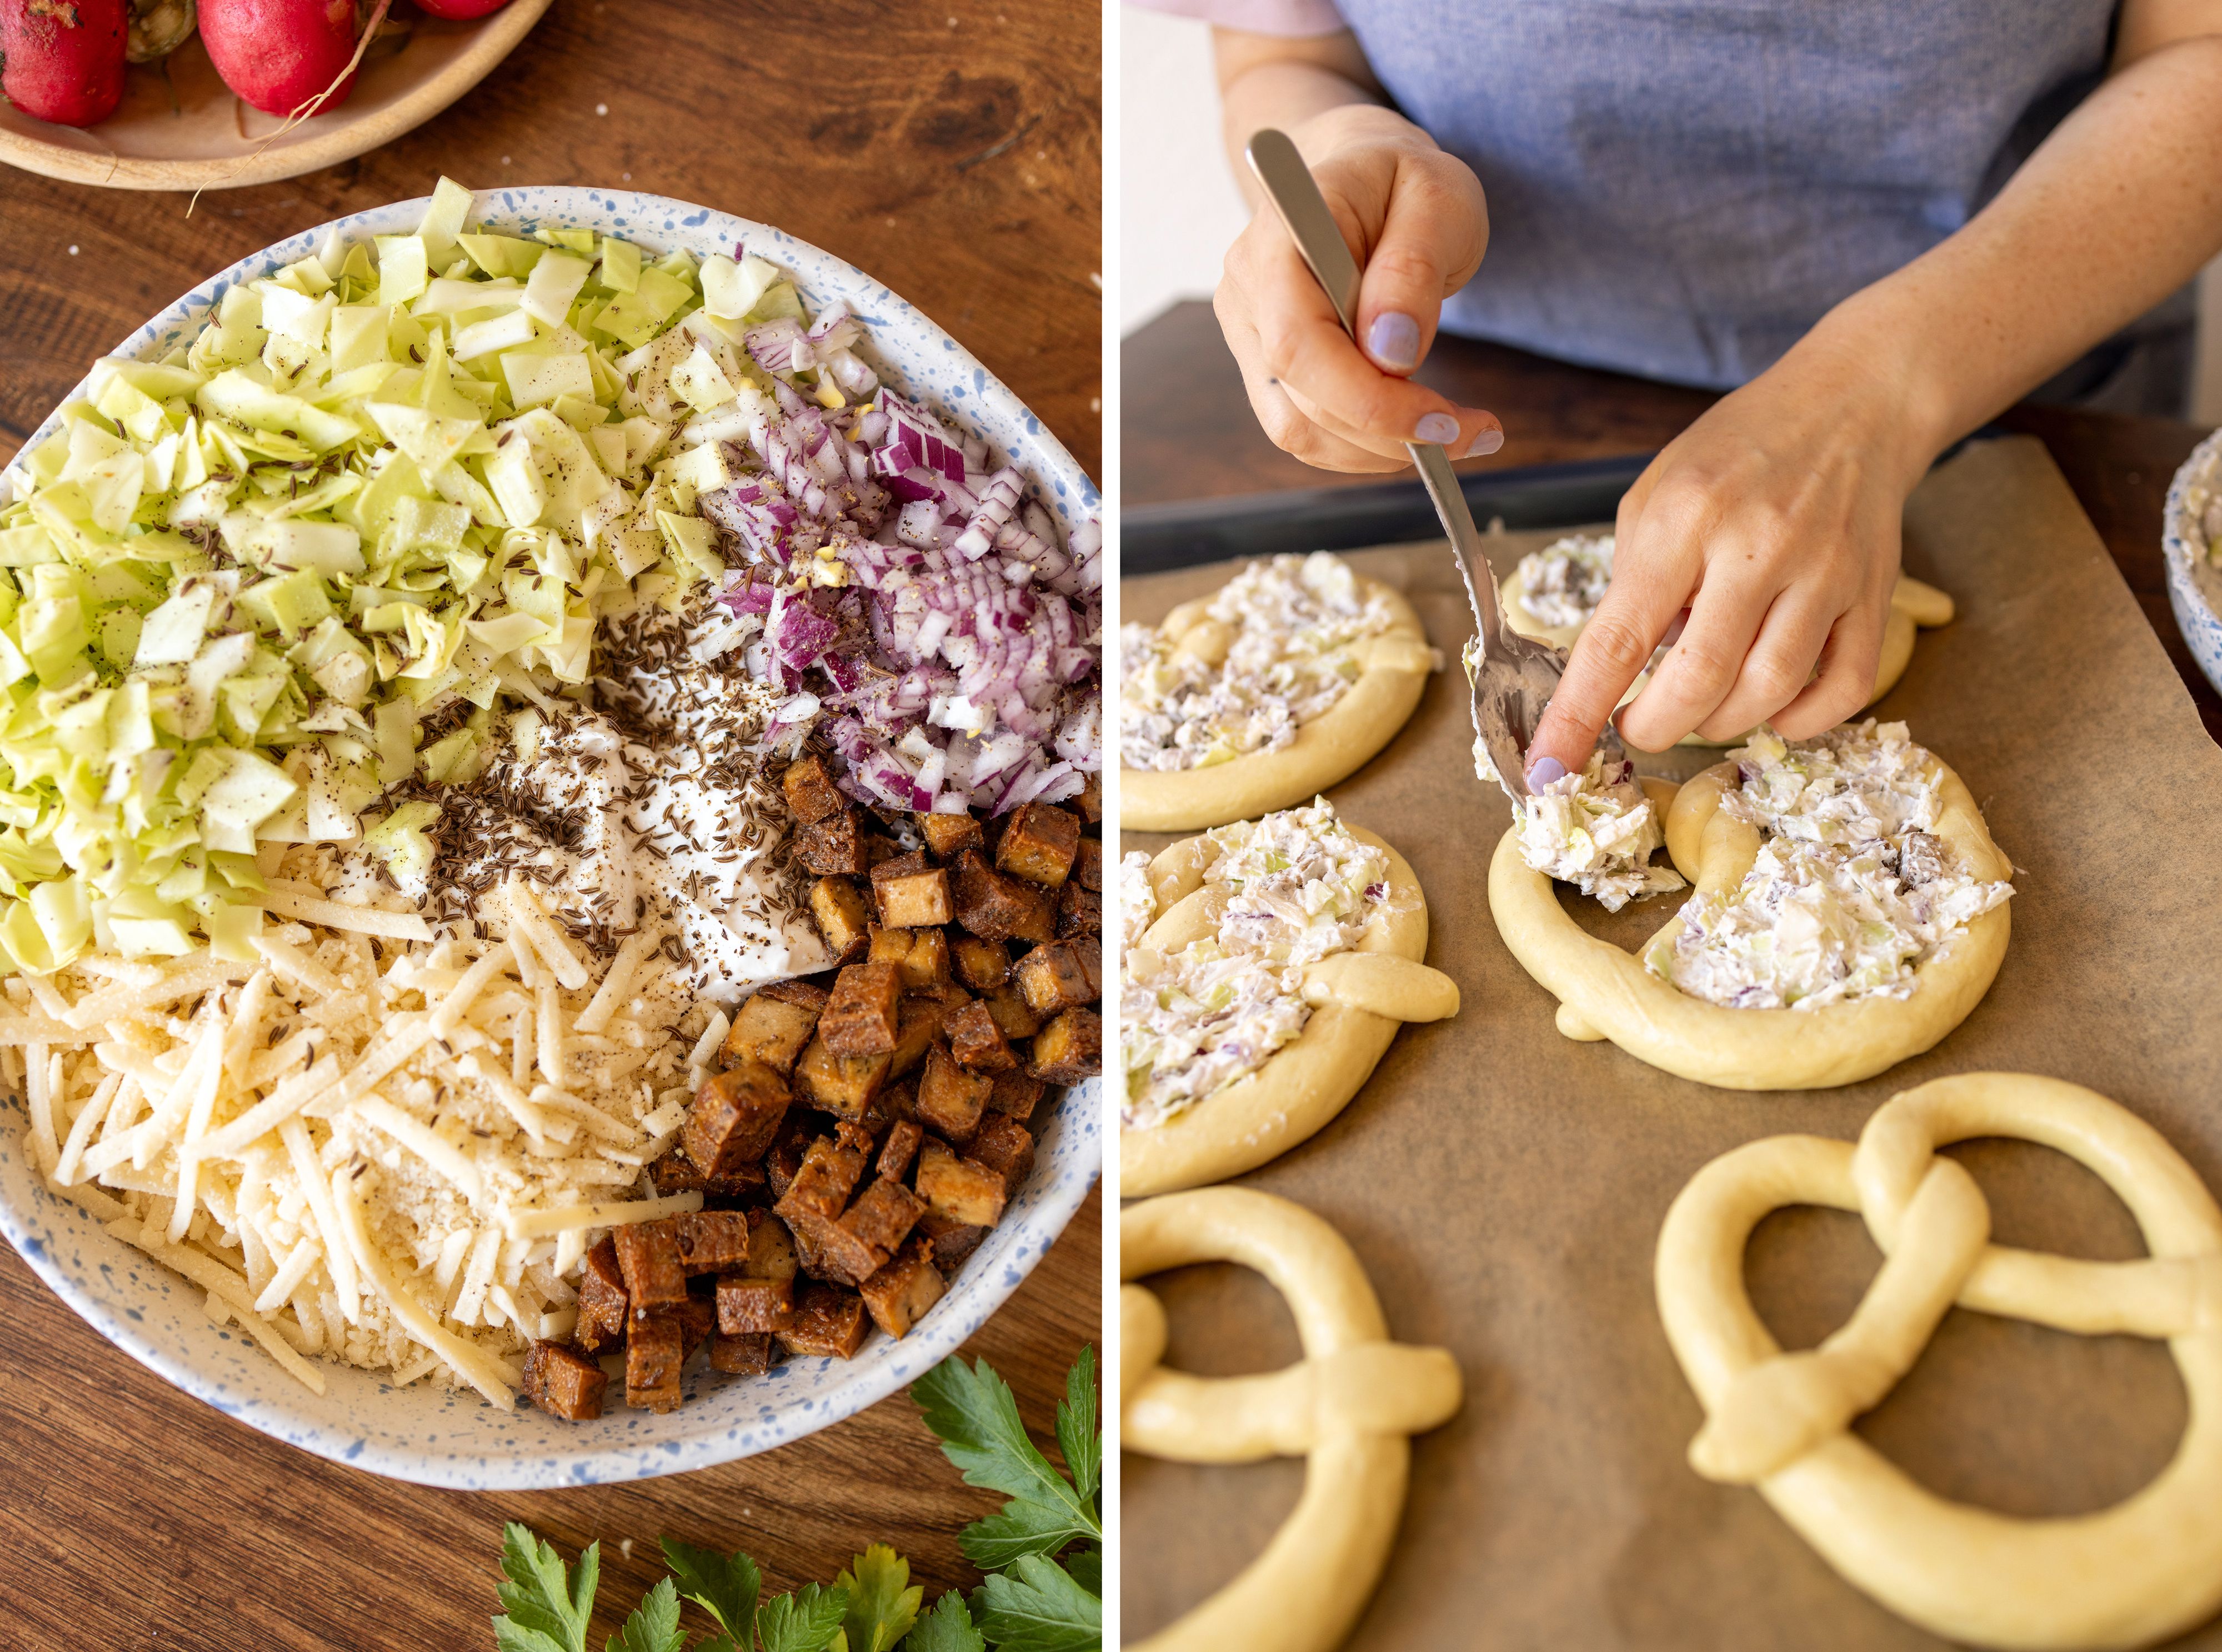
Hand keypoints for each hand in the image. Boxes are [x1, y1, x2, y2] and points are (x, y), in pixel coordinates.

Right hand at [1215, 104, 1501, 471]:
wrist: (1360, 173)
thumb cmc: (1401, 178)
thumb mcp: (1437, 198)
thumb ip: (1413, 269)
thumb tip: (1391, 354)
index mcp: (1281, 237)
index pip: (1298, 343)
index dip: (1365, 399)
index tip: (1442, 419)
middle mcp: (1247, 290)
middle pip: (1300, 400)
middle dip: (1390, 433)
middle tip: (1472, 433)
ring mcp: (1249, 333)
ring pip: (1299, 430)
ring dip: (1378, 450)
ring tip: (1451, 431)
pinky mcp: (1267, 365)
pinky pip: (1307, 428)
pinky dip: (1363, 444)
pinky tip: (1412, 426)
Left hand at [1525, 325, 1938, 775]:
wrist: (1852, 405)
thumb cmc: (1737, 452)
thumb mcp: (1654, 494)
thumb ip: (1632, 580)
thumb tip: (1613, 672)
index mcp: (1685, 518)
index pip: (1618, 639)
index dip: (1579, 712)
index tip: (1552, 763)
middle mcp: (1759, 546)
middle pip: (1700, 680)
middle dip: (1654, 728)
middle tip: (1638, 729)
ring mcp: (1826, 573)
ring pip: (1769, 692)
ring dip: (1720, 724)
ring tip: (1699, 709)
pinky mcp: (1877, 594)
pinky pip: (1843, 689)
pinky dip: (1800, 720)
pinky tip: (1770, 706)